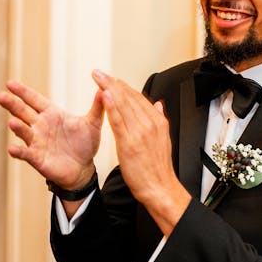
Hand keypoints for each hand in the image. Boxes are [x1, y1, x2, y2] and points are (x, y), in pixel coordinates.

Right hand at [0, 80, 102, 189]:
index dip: (23, 92)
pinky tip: (12, 149)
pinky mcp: (37, 158)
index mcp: (51, 114)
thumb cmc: (85, 143)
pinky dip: (19, 151)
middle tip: (1, 96)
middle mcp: (40, 126)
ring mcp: (37, 142)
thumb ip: (98, 106)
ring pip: (24, 131)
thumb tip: (104, 87)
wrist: (83, 168)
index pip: (34, 100)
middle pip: (23, 112)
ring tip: (11, 122)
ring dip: (17, 127)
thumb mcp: (93, 123)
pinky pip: (26, 154)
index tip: (10, 83)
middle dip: (12, 104)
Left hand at [91, 70, 189, 234]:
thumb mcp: (163, 139)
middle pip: (129, 97)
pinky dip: (112, 107)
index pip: (138, 97)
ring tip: (98, 78)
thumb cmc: (158, 168)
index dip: (122, 86)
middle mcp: (150, 124)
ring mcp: (140, 133)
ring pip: (124, 105)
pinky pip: (119, 121)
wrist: (160, 188)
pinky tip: (105, 96)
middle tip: (98, 73)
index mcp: (158, 122)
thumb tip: (158, 105)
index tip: (110, 78)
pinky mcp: (130, 143)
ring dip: (109, 89)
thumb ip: (159, 120)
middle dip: (112, 83)